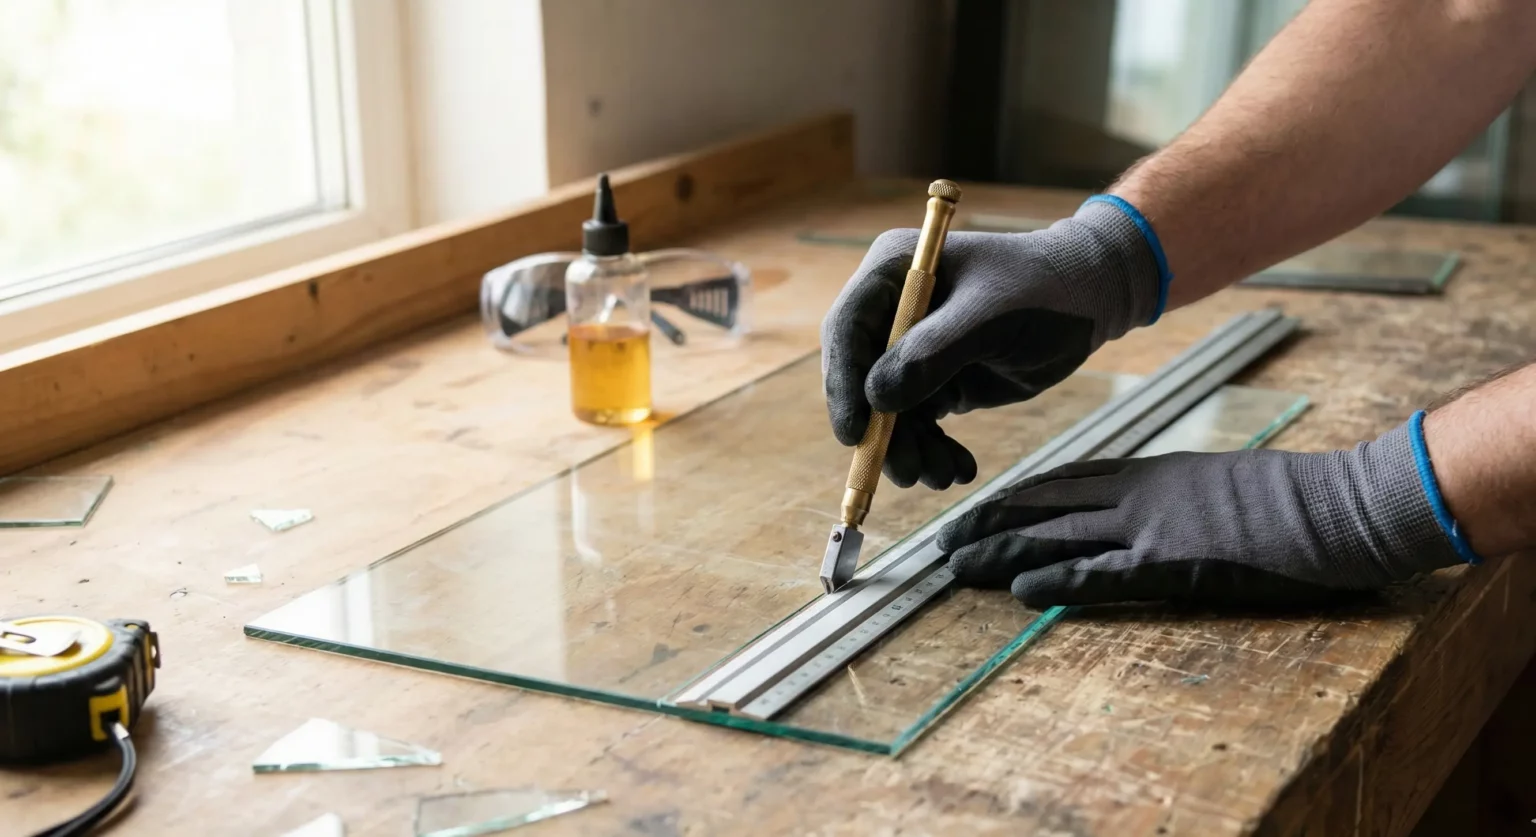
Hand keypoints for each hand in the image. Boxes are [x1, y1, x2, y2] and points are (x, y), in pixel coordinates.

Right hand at [821, 198, 1164, 489]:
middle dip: (881, 431)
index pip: (847, 329)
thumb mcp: (989, 317)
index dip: (843, 383)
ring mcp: (911, 347)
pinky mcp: (935, 378)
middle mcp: (892, 309)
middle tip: (906, 473)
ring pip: (888, 410)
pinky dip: (934, 449)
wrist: (1090, 297)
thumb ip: (932, 354)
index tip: (855, 435)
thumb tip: (876, 398)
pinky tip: (960, 467)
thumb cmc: (1042, 289)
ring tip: (943, 476)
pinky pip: (918, 423)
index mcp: (893, 271)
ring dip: (910, 449)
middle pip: (861, 378)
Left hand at [941, 421, 1466, 606]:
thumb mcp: (1214, 485)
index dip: (1010, 500)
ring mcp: (1153, 527)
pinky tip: (1019, 592)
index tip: (974, 513)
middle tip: (940, 544)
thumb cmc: (1288, 500)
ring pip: (1056, 537)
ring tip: (954, 568)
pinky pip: (1102, 574)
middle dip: (987, 525)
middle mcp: (1138, 494)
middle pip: (1043, 506)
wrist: (1338, 506)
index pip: (1060, 483)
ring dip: (1000, 553)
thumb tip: (1139, 511)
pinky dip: (1057, 583)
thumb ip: (1169, 496)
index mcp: (1148, 473)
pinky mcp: (1173, 563)